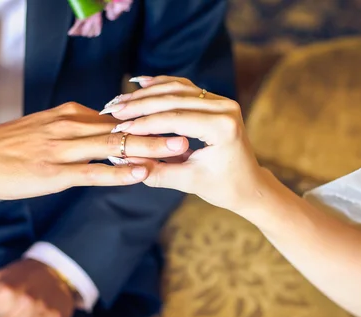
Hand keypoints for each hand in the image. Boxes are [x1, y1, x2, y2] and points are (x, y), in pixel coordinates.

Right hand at [0, 102, 188, 199]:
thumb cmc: (12, 146)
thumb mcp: (47, 127)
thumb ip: (78, 129)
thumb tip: (107, 130)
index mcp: (71, 114)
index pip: (118, 116)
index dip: (148, 122)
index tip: (174, 126)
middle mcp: (71, 126)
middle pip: (124, 126)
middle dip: (160, 129)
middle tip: (191, 131)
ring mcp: (63, 149)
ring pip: (114, 145)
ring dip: (150, 147)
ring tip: (179, 149)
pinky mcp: (54, 172)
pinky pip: (93, 171)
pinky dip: (119, 171)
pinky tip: (141, 173)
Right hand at [101, 76, 268, 212]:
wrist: (249, 184)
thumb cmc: (222, 187)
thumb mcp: (187, 183)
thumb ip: (154, 171)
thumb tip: (121, 159)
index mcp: (222, 128)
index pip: (174, 119)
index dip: (143, 122)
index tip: (117, 128)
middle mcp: (225, 108)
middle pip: (173, 98)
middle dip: (139, 104)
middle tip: (111, 109)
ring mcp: (221, 101)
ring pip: (176, 88)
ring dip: (146, 93)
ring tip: (119, 100)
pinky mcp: (215, 100)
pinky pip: (183, 87)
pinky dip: (160, 85)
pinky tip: (139, 83)